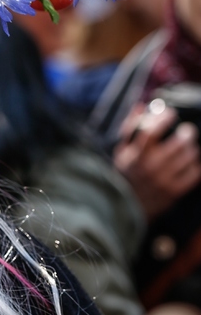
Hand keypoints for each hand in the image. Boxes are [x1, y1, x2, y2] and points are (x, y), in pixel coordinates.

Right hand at [113, 101, 200, 218]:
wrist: (125, 207)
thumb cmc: (125, 175)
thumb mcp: (122, 150)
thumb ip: (130, 128)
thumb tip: (142, 107)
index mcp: (136, 154)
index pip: (151, 131)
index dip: (163, 119)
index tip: (170, 113)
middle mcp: (150, 166)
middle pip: (176, 144)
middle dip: (186, 133)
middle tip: (188, 130)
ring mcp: (164, 180)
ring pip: (188, 158)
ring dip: (192, 149)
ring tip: (190, 147)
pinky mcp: (174, 192)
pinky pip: (193, 175)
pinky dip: (196, 166)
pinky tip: (192, 162)